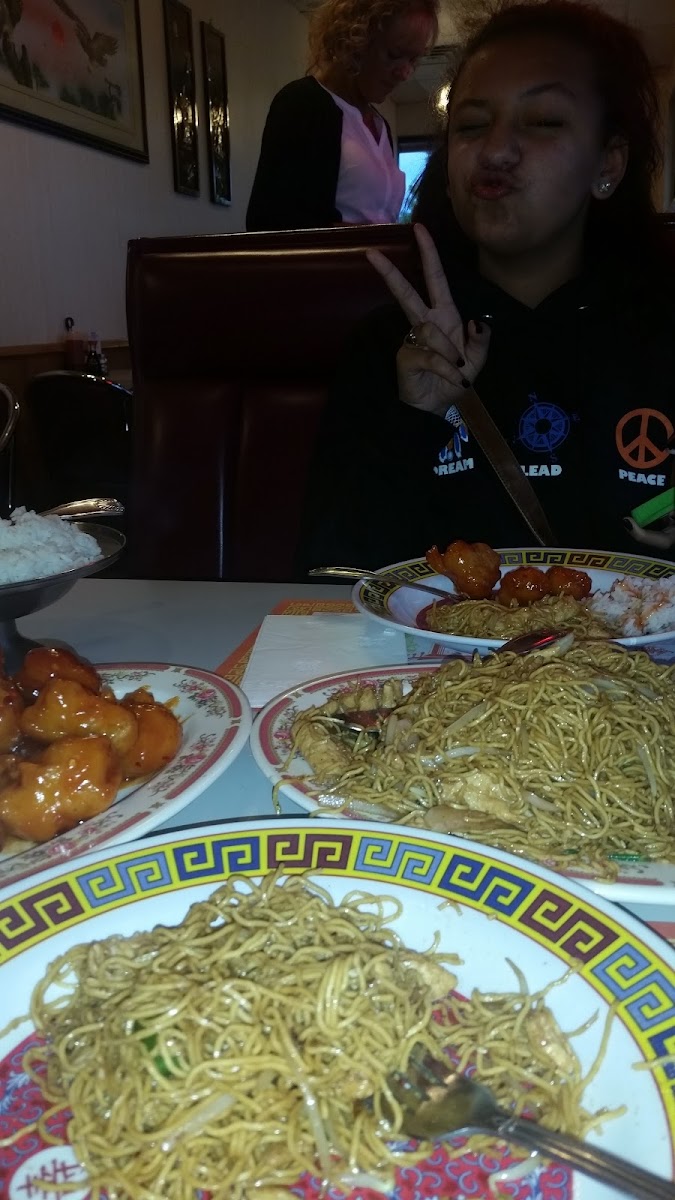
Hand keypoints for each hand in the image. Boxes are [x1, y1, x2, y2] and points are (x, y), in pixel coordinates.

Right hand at [366, 223, 489, 416]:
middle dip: (391, 273)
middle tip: (372, 252)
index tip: (419, 229)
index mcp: (445, 316)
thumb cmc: (455, 381)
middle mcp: (427, 323)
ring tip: (458, 373)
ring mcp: (414, 340)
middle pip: (407, 293)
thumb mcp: (478, 361)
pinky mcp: (406, 357)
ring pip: (431, 331)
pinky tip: (453, 379)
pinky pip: (430, 355)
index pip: (435, 279)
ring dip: (451, 354)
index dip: (429, 254)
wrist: (438, 408)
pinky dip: (447, 368)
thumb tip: (475, 320)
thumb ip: (482, 341)